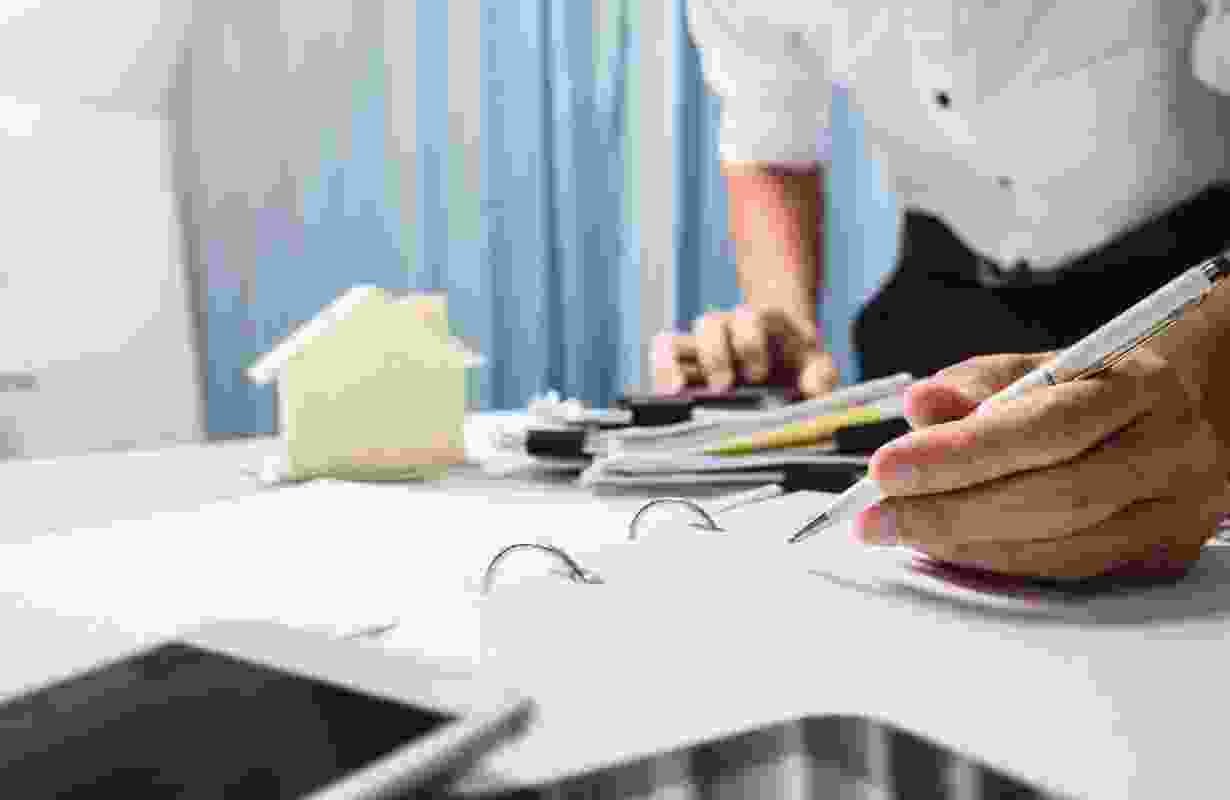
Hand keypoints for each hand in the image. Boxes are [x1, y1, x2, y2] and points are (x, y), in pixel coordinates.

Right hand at [650, 306, 839, 397]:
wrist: (780, 353)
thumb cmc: (797, 362)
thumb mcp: (817, 364)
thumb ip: (822, 375)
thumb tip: (814, 390)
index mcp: (762, 325)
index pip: (750, 319)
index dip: (749, 343)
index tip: (758, 375)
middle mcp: (727, 330)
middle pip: (709, 325)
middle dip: (715, 357)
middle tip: (726, 388)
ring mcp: (700, 347)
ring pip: (675, 341)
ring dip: (678, 370)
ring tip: (684, 395)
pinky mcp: (683, 365)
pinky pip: (660, 356)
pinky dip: (659, 374)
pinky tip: (668, 397)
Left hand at [859, 349, 1229, 578]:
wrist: (1178, 417)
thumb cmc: (1086, 388)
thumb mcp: (1032, 366)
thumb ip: (973, 386)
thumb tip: (919, 407)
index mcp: (1136, 384)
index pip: (1043, 426)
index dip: (959, 452)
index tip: (882, 469)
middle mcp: (1167, 449)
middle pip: (1054, 495)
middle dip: (948, 510)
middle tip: (871, 517)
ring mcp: (1174, 510)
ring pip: (1059, 544)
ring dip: (964, 543)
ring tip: (897, 529)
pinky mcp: (1162, 555)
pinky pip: (1065, 569)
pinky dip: (996, 561)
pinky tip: (946, 546)